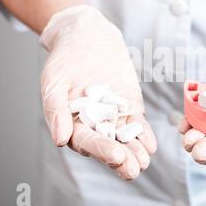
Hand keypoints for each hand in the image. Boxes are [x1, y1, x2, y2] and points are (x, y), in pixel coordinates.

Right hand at [40, 5, 156, 179]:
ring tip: (144, 161)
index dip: (100, 149)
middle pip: (107, 145)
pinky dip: (144, 134)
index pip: (85, 141)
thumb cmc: (64, 59)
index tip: (115, 156)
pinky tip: (150, 145)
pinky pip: (137, 123)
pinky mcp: (129, 106)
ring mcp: (113, 116)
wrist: (87, 36)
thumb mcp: (54, 81)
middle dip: (120, 158)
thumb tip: (60, 140)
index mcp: (71, 123)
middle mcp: (93, 124)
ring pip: (124, 138)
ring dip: (134, 151)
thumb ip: (56, 110)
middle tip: (133, 169)